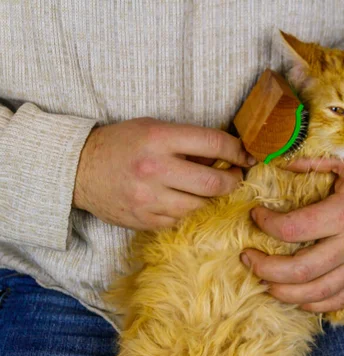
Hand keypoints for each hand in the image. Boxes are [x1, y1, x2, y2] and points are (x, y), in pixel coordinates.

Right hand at [73, 117, 254, 229]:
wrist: (80, 170)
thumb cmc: (122, 144)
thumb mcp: (154, 128)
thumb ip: (188, 141)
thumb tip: (225, 155)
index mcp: (159, 138)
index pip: (214, 143)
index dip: (238, 151)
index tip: (246, 156)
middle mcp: (156, 169)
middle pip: (214, 183)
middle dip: (233, 180)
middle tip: (235, 177)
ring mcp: (150, 199)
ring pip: (202, 206)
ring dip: (214, 199)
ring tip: (212, 189)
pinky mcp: (146, 221)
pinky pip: (182, 219)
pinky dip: (191, 210)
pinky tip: (187, 200)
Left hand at [241, 156, 343, 311]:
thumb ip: (314, 162)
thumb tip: (279, 163)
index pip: (293, 229)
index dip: (266, 224)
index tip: (255, 215)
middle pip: (299, 271)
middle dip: (265, 269)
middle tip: (248, 257)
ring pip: (316, 293)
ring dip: (284, 293)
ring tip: (264, 281)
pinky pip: (340, 300)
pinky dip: (316, 305)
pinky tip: (298, 299)